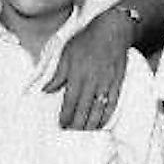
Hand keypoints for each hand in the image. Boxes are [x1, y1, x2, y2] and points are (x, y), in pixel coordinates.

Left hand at [44, 6, 132, 129]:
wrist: (112, 30)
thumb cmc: (86, 39)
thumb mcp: (66, 53)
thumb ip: (58, 74)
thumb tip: (46, 90)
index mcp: (77, 74)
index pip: (70, 101)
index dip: (65, 115)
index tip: (61, 124)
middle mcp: (92, 81)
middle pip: (84, 109)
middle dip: (77, 124)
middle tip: (71, 132)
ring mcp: (106, 83)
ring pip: (98, 109)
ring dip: (91, 123)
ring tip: (84, 132)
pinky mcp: (117, 82)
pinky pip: (112, 103)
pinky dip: (107, 115)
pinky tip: (102, 123)